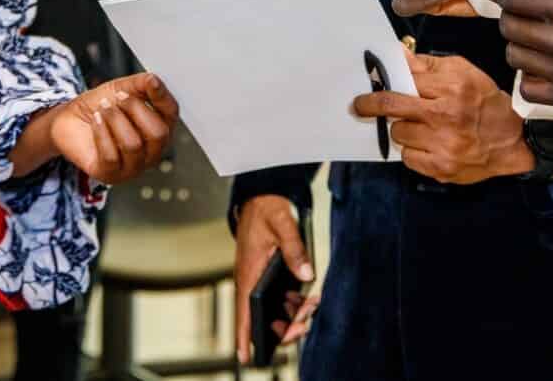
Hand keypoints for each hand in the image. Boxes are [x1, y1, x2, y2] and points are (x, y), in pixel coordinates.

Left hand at [48, 73, 180, 183]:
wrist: (69, 119)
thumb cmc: (99, 106)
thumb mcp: (122, 88)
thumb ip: (142, 83)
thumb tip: (155, 81)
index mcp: (159, 127)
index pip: (172, 114)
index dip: (162, 98)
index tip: (150, 83)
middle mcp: (151, 151)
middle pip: (158, 134)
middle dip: (136, 110)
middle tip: (119, 97)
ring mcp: (133, 166)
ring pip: (133, 145)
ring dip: (115, 120)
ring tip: (103, 109)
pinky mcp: (110, 175)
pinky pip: (111, 156)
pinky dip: (101, 133)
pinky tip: (96, 121)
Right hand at [233, 194, 316, 363]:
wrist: (261, 196)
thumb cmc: (266, 210)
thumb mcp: (283, 226)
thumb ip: (295, 250)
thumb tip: (306, 274)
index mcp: (249, 271)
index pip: (242, 311)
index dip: (243, 336)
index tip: (245, 357)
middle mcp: (249, 279)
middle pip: (262, 318)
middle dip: (284, 327)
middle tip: (304, 325)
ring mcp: (256, 278)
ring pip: (272, 310)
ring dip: (290, 314)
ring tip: (309, 307)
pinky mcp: (264, 275)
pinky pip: (276, 298)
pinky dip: (291, 303)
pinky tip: (304, 299)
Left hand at [350, 51, 532, 183]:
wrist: (513, 144)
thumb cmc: (487, 105)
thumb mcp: (465, 73)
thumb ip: (429, 64)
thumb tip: (399, 54)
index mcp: (453, 87)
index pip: (406, 79)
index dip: (386, 80)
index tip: (371, 81)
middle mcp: (447, 116)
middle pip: (392, 107)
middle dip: (369, 105)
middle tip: (359, 106)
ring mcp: (444, 144)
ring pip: (398, 133)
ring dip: (403, 129)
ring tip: (421, 127)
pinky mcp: (441, 168)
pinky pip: (407, 158)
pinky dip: (413, 151)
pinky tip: (428, 145)